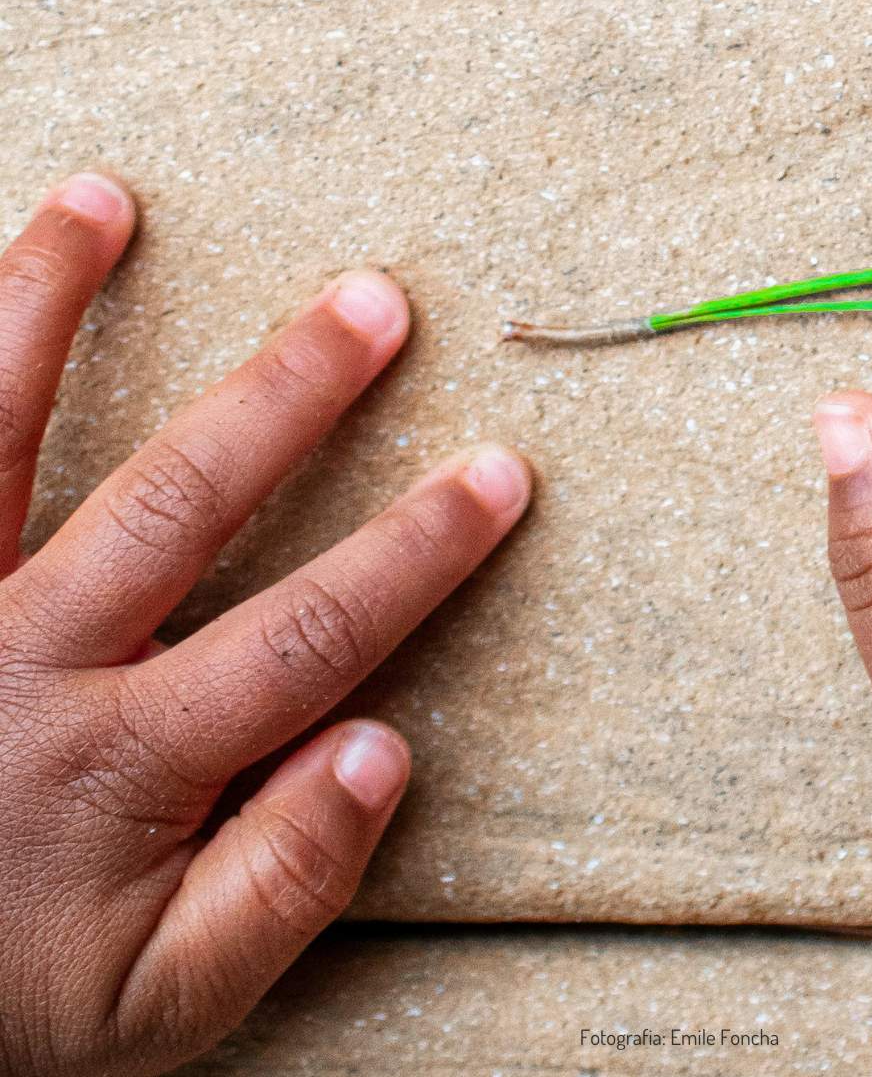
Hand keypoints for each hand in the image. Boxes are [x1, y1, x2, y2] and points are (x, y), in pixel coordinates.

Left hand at [0, 174, 531, 1075]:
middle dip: (287, 394)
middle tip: (371, 302)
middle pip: (177, 498)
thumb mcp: (166, 1002)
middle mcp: (23, 663)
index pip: (308, 632)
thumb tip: (385, 750)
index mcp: (122, 760)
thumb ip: (285, 885)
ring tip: (99, 203)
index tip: (495, 474)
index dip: (416, 549)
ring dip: (44, 307)